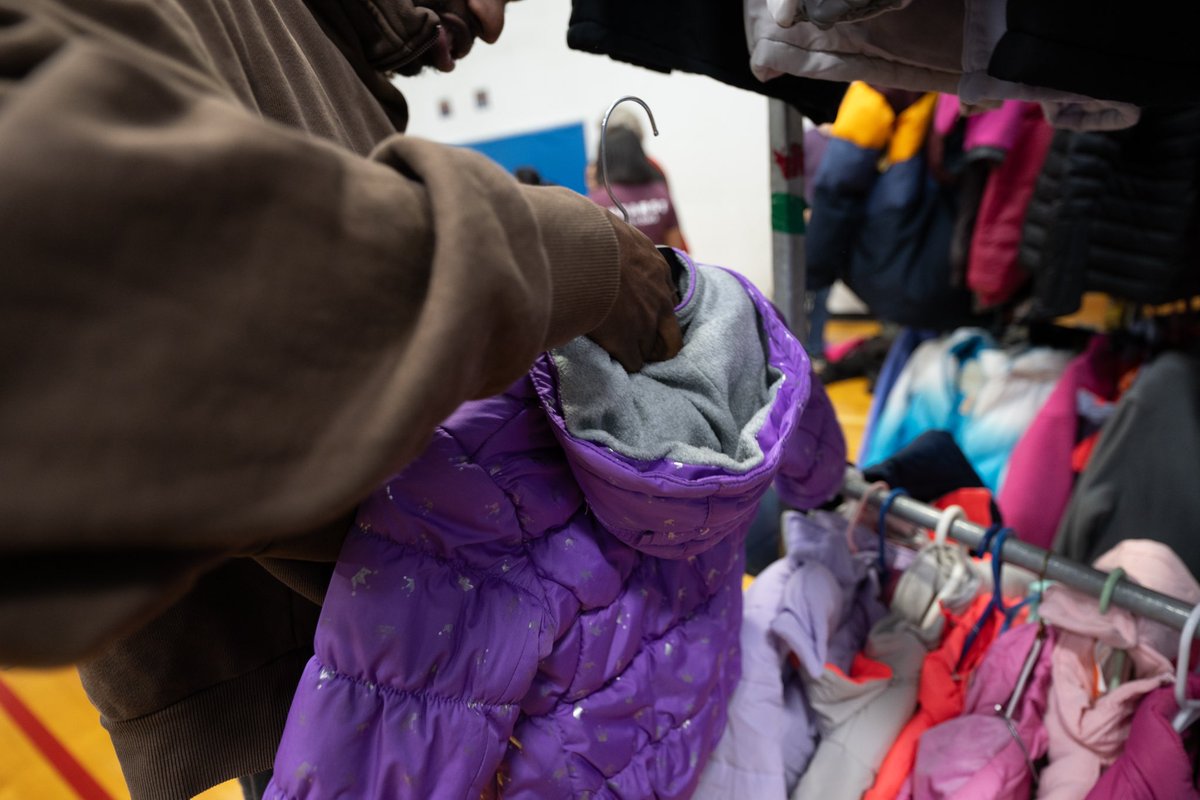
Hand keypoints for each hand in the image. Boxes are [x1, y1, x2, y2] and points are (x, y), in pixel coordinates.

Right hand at [588, 219, 682, 371]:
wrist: (585, 253)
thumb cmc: (590, 233)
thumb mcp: (611, 228)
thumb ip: (610, 238)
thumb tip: (585, 225)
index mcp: (657, 269)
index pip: (665, 296)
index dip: (651, 308)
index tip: (637, 311)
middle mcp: (658, 299)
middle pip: (671, 333)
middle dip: (658, 341)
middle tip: (640, 344)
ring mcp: (645, 323)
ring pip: (652, 350)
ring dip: (639, 353)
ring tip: (622, 354)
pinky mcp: (626, 341)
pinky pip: (633, 362)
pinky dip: (622, 362)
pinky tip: (610, 358)